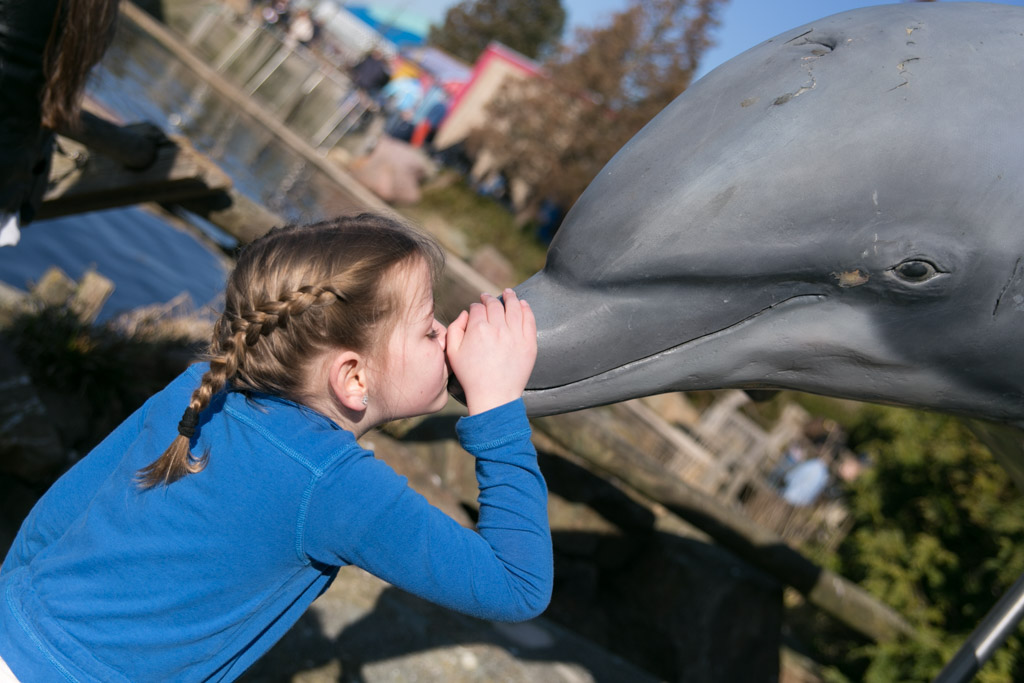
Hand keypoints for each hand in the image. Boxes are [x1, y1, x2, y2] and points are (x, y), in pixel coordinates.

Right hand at [446, 289, 536, 414]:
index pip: (478, 308)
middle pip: (495, 305)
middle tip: (488, 297)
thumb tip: (466, 313)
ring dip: (511, 297)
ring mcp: (516, 335)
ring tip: (509, 292)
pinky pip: (529, 319)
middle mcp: (498, 328)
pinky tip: (523, 304)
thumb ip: (455, 328)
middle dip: (490, 299)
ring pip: (514, 307)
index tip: (476, 307)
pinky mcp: (529, 343)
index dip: (476, 306)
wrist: (494, 396)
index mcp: (477, 329)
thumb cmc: (470, 376)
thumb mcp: (452, 352)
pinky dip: (526, 309)